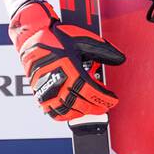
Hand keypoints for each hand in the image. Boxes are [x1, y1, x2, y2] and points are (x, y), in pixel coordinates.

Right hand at [10, 0, 124, 121]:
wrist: (32, 38)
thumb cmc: (57, 38)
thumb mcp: (84, 40)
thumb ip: (104, 51)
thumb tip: (120, 59)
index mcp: (71, 70)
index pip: (91, 92)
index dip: (104, 99)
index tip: (113, 100)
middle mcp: (58, 83)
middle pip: (81, 104)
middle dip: (96, 107)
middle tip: (105, 106)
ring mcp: (47, 91)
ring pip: (67, 111)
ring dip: (81, 113)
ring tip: (90, 109)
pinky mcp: (39, 94)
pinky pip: (52, 111)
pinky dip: (64, 115)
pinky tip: (72, 112)